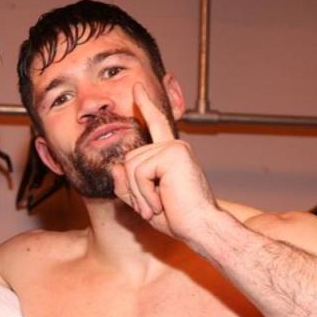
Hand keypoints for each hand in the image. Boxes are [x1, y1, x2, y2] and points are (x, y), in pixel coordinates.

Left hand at [111, 83, 217, 240]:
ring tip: (158, 206)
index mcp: (171, 155)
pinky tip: (160, 203)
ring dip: (139, 193)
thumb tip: (115, 167)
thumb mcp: (144, 202)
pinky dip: (143, 193)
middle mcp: (174, 147)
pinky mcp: (173, 153)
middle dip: (133, 189)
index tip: (137, 88)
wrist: (200, 228)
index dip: (145, 106)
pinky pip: (138, 172)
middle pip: (129, 160)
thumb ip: (127, 186)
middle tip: (155, 206)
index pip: (156, 125)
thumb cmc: (178, 218)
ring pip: (130, 166)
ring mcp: (175, 148)